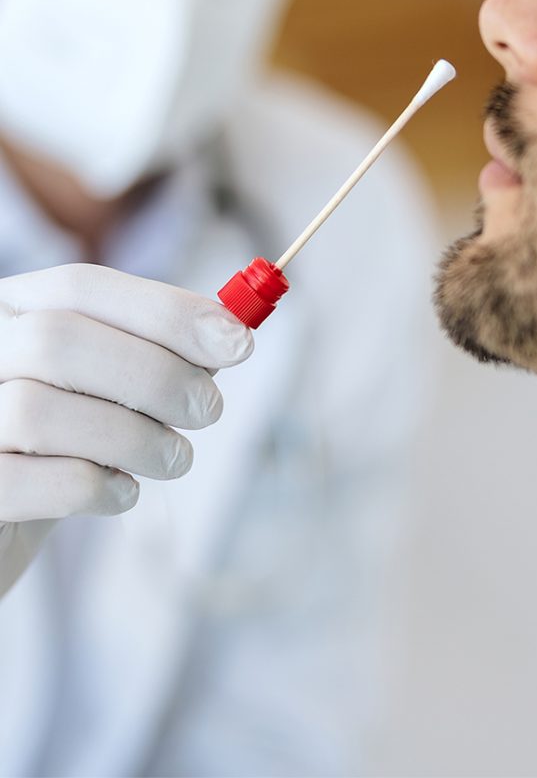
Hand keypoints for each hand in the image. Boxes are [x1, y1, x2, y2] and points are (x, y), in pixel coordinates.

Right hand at [0, 263, 252, 596]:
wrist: (0, 524)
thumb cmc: (64, 443)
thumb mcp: (107, 386)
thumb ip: (155, 353)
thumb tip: (229, 334)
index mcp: (8, 312)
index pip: (80, 287)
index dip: (166, 311)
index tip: (238, 341)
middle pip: (60, 339)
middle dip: (158, 375)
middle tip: (209, 409)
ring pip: (42, 411)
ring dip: (137, 438)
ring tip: (173, 457)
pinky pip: (30, 482)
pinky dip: (97, 488)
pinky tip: (120, 493)